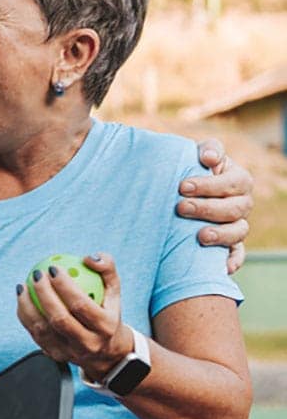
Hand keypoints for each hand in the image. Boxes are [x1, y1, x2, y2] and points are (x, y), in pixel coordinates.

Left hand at [16, 253, 133, 381]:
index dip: (64, 286)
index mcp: (105, 327)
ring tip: (23, 286)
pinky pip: (35, 334)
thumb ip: (106, 268)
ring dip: (27, 306)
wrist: (105, 350)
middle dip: (44, 294)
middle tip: (36, 275)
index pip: (80, 305)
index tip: (53, 268)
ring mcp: (70, 352)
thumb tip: (89, 257)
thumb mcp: (113, 290)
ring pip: (42, 330)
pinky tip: (22, 298)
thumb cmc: (107, 311)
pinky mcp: (55, 356)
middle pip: (59, 319)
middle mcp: (88, 343)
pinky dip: (25, 315)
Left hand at [177, 138, 252, 272]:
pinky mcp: (230, 246)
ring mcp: (237, 225)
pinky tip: (222, 268)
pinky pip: (237, 255)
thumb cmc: (188, 171)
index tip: (182, 186)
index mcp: (237, 180)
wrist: (177, 195)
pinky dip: (232, 261)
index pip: (233, 182)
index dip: (210, 184)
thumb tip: (209, 159)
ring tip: (199, 236)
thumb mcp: (195, 155)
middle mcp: (241, 203)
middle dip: (208, 208)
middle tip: (180, 207)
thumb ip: (207, 150)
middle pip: (236, 208)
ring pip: (239, 231)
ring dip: (220, 234)